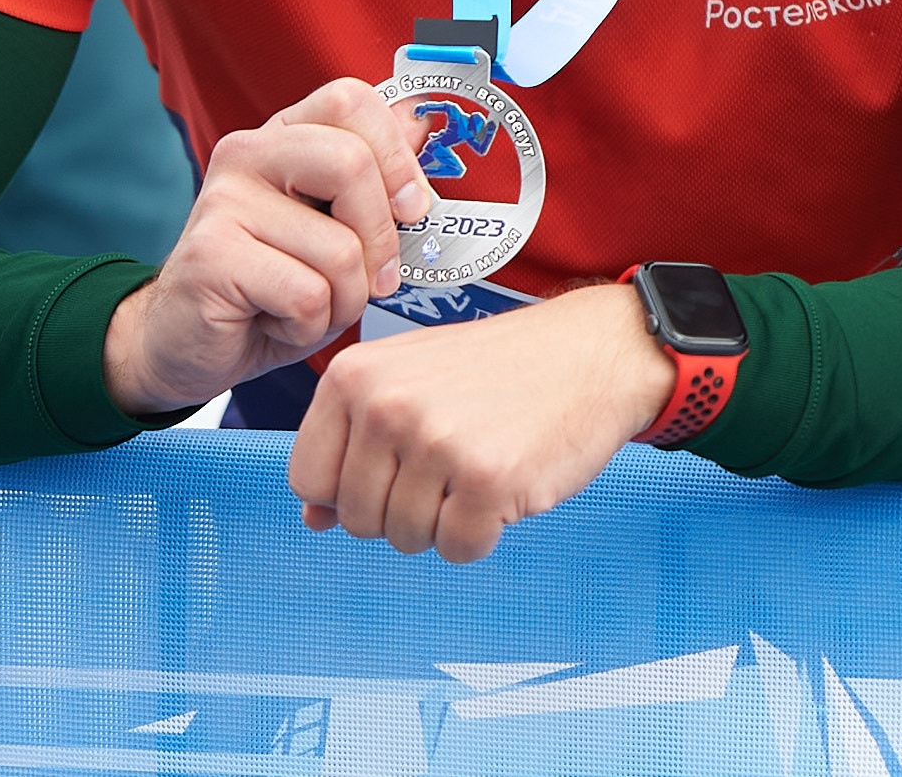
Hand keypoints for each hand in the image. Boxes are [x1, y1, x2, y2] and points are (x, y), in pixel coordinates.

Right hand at [103, 79, 435, 415]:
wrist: (189, 342)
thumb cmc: (273, 286)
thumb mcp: (339, 229)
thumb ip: (376, 177)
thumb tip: (419, 120)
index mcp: (285, 135)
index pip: (352, 100)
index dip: (398, 156)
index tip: (412, 207)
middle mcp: (248, 154)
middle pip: (352, 163)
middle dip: (381, 236)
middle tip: (376, 277)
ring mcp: (223, 201)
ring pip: (340, 246)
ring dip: (346, 298)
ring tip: (312, 306)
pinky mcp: (210, 255)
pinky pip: (308, 293)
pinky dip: (312, 325)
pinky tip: (279, 322)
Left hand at [286, 282, 675, 562]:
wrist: (594, 351)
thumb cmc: (502, 368)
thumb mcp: (411, 381)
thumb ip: (354, 442)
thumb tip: (313, 518)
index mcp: (354, 375)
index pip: (307, 478)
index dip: (350, 489)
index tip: (396, 465)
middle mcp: (386, 405)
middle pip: (356, 519)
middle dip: (402, 509)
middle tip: (453, 461)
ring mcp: (436, 442)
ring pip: (406, 539)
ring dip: (446, 521)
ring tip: (482, 463)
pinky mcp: (487, 480)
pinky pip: (459, 550)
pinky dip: (485, 533)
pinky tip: (507, 483)